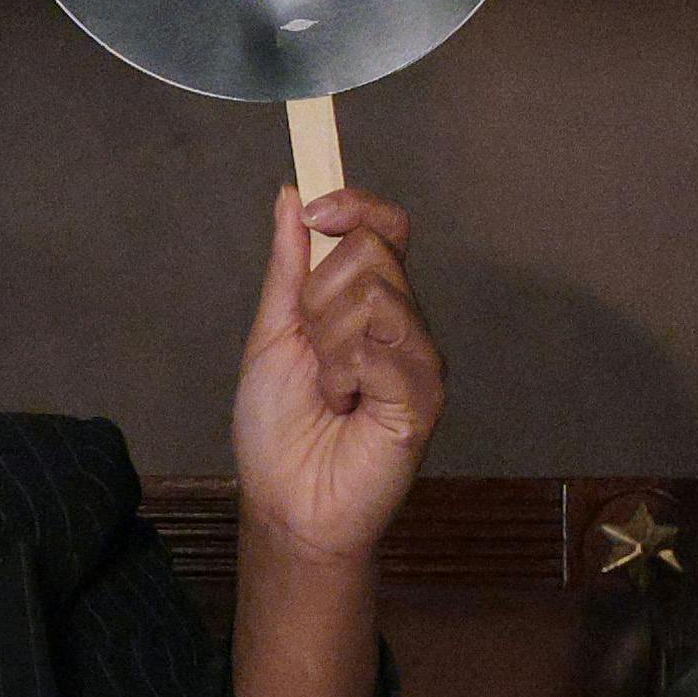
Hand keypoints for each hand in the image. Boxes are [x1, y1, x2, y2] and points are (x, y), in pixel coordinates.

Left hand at [228, 187, 437, 566]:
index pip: (385, 227)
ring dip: (328, 343)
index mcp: (369, 302)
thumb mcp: (271, 334)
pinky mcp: (426, 393)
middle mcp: (403, 321)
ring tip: (329, 388)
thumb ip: (287, 268)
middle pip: (373, 252)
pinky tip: (345, 406)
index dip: (353, 206)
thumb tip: (292, 195)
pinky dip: (344, 374)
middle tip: (313, 352)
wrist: (286, 501)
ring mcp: (419, 356)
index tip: (314, 214)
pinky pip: (383, 346)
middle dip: (319, 298)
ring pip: (375, 296)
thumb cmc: (278, 429)